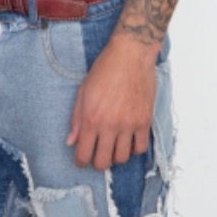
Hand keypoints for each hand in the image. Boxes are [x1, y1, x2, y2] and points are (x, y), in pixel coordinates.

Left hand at [66, 34, 157, 169]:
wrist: (131, 54)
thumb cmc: (105, 68)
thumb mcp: (84, 90)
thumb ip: (76, 118)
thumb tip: (71, 142)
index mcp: (91, 117)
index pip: (84, 153)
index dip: (81, 162)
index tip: (81, 160)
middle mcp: (110, 125)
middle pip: (103, 162)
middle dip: (97, 163)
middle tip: (97, 155)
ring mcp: (129, 124)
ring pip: (122, 158)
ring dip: (116, 156)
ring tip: (113, 146)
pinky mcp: (145, 121)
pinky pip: (140, 148)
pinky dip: (134, 148)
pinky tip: (129, 140)